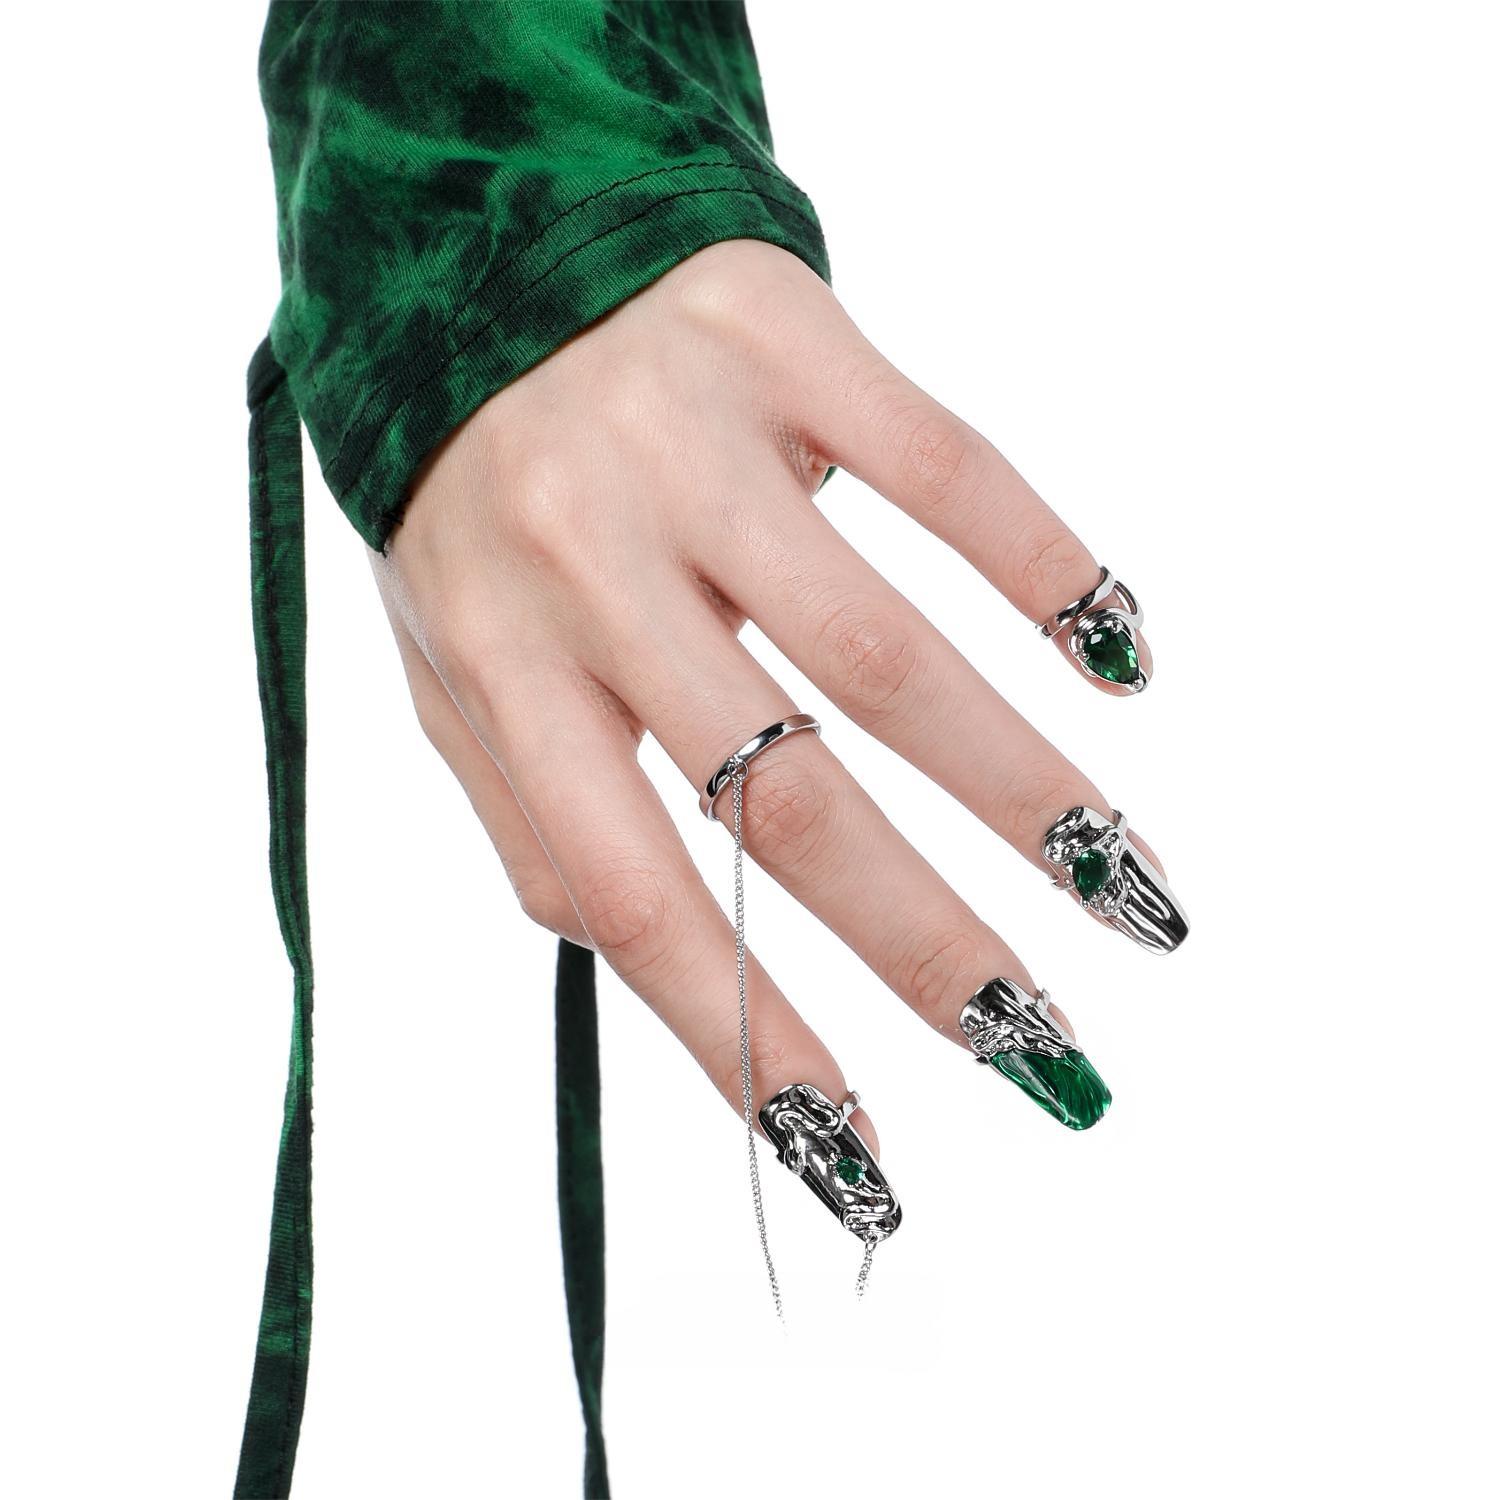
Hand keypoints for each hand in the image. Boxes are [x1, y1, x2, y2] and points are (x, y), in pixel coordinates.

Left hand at [370, 238, 1174, 1150]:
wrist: (473, 242)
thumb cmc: (463, 491)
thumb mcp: (446, 660)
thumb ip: (529, 806)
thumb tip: (646, 952)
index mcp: (500, 666)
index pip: (635, 896)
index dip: (753, 1039)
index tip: (867, 1156)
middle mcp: (590, 564)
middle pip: (792, 798)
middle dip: (932, 944)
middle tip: (1048, 1048)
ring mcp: (695, 445)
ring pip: (889, 656)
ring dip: (1025, 786)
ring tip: (1124, 886)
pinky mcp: (785, 338)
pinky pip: (946, 464)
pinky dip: (1047, 565)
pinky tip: (1119, 653)